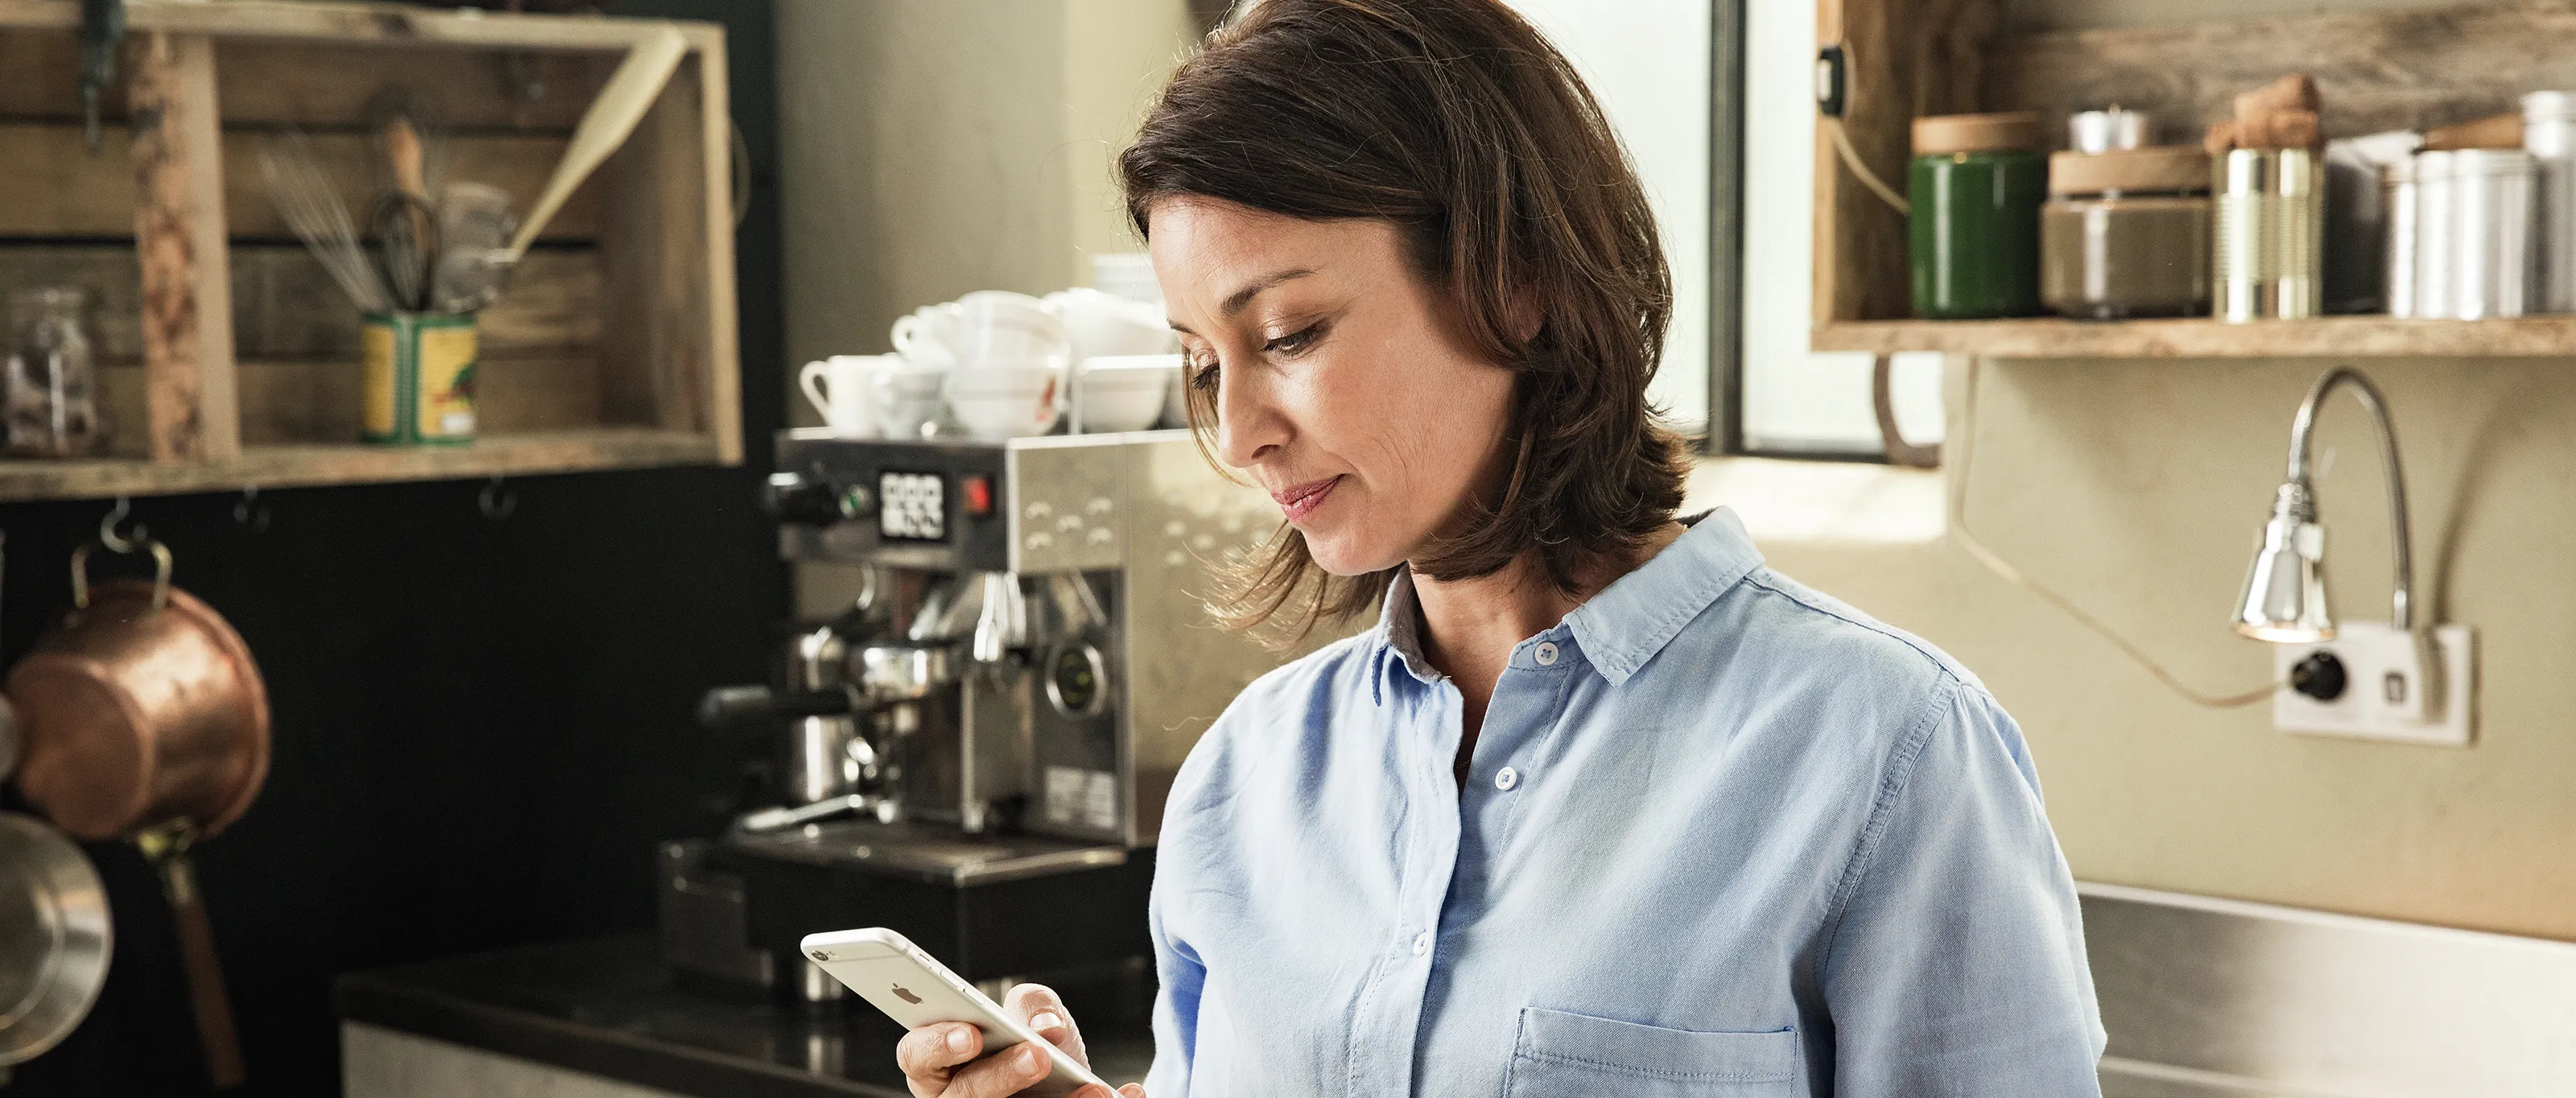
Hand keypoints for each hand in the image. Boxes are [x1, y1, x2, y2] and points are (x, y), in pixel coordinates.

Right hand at [893, 983, 1146, 1097]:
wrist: (1073, 1082)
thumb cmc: (1037, 1043)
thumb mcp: (1034, 1013)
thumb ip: (1033, 1005)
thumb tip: (1045, 1027)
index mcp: (940, 1064)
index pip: (917, 1055)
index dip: (937, 1044)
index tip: (972, 1033)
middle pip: (961, 1097)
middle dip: (1000, 1075)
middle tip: (1039, 1056)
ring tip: (1094, 1089)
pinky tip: (1122, 1093)